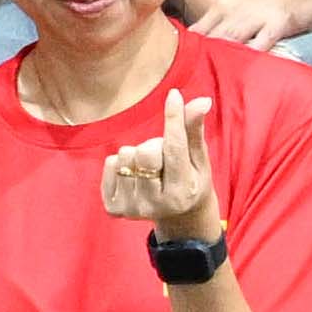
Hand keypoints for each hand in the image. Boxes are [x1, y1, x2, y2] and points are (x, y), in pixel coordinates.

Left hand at [102, 89, 219, 242]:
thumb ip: (194, 130)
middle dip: (154, 144)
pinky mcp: (112, 208)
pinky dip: (121, 162)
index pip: (174, 148)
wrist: (177, 216)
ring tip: (150, 168)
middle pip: (144, 151)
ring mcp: (130, 209)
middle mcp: (154, 205)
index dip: (174, 118)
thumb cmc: (191, 179)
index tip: (173, 95)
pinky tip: (135, 175)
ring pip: (125, 155)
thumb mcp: (199, 158)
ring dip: (138, 154)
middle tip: (164, 157)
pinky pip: (109, 163)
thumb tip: (202, 100)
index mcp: (181, 194)